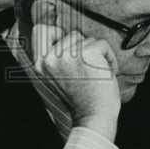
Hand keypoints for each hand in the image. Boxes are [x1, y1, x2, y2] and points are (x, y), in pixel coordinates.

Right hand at [31, 23, 121, 140]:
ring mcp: (68, 56)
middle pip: (71, 34)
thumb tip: (64, 33)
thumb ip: (56, 57)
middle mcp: (50, 58)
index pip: (40, 31)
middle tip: (87, 70)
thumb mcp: (57, 76)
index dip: (56, 33)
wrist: (93, 117)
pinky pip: (103, 44)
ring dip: (97, 55)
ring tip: (95, 73)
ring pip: (88, 39)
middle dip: (84, 49)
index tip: (68, 48)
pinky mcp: (87, 54)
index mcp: (39, 64)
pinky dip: (109, 57)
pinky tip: (106, 73)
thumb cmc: (80, 98)